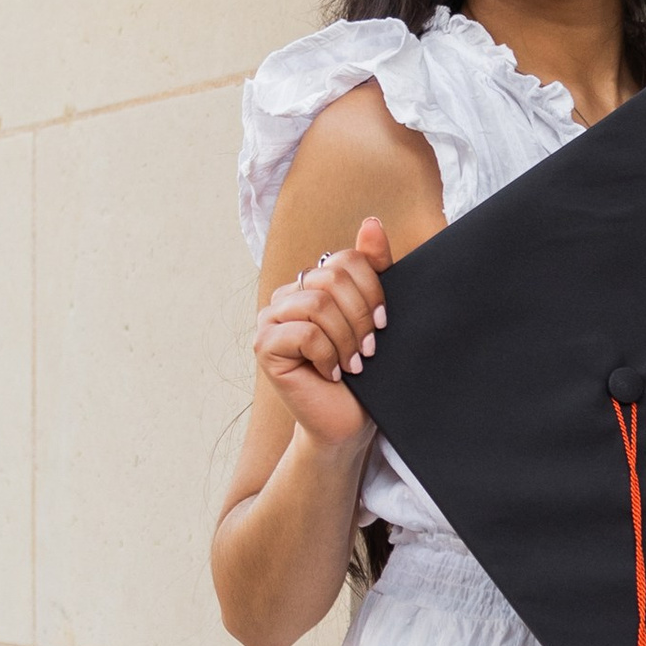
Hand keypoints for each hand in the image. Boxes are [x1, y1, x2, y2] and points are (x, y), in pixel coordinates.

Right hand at [253, 216, 391, 449]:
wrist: (347, 423)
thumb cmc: (364, 375)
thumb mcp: (374, 316)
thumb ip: (372, 269)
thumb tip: (371, 222)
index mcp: (311, 284)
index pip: (343, 260)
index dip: (371, 290)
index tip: (382, 325)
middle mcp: (286, 295)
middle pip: (330, 278)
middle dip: (359, 317)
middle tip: (367, 350)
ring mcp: (270, 319)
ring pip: (318, 304)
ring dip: (345, 340)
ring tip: (352, 364)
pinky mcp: (264, 345)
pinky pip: (305, 332)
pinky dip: (327, 355)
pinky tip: (331, 373)